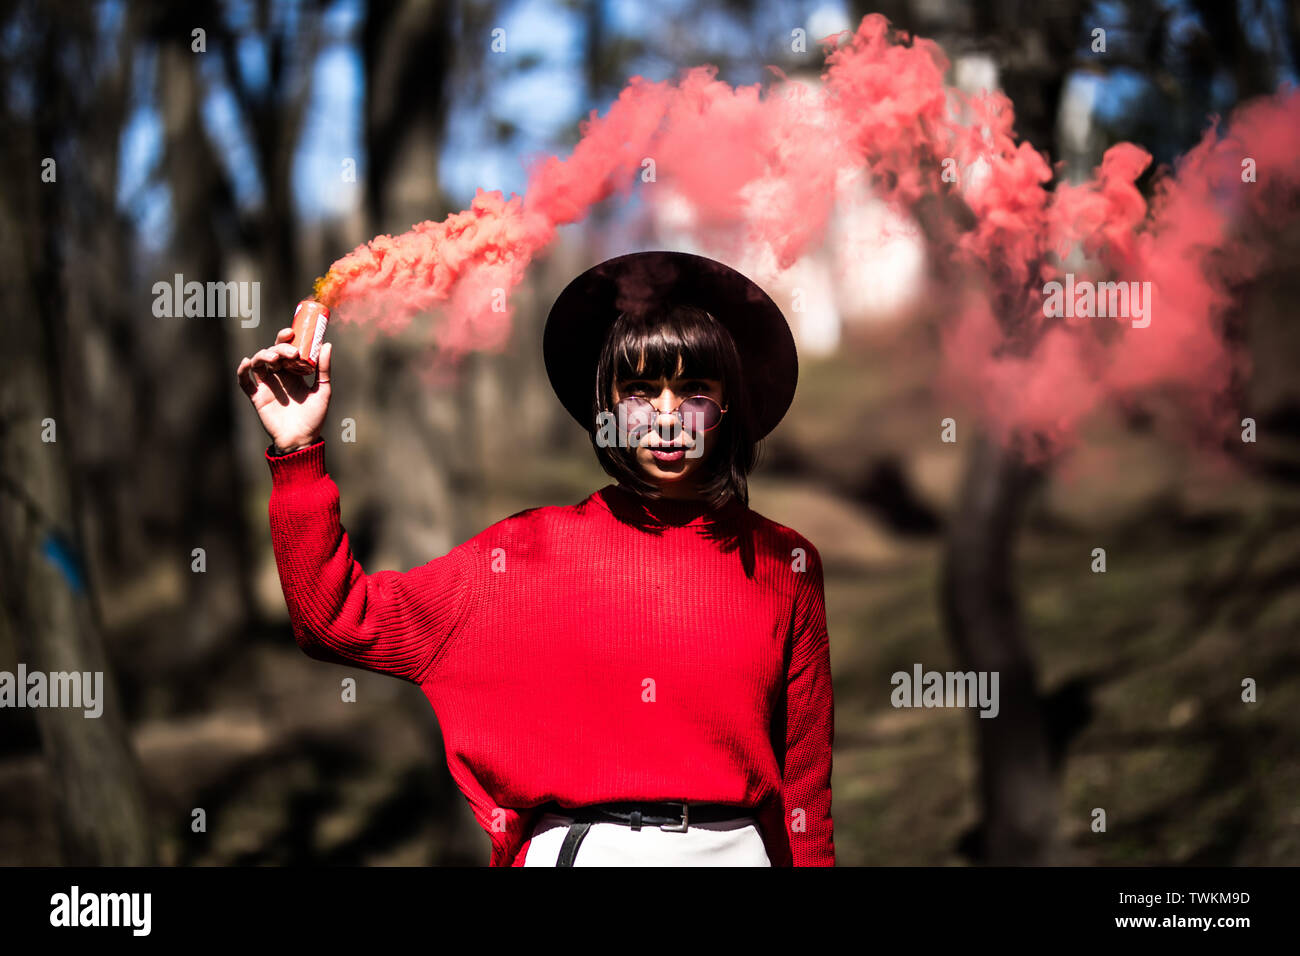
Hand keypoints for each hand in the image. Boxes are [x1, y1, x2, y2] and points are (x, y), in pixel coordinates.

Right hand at [236, 328, 331, 452]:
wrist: (302, 440)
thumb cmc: (314, 417)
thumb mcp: (323, 391)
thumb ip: (324, 369)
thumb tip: (327, 344)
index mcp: (294, 372)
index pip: (287, 350)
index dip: (286, 339)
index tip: (292, 332)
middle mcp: (279, 376)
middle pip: (272, 353)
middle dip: (279, 348)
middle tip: (291, 352)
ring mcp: (267, 386)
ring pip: (258, 363)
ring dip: (263, 356)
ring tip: (273, 359)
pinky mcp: (257, 397)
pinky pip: (245, 382)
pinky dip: (242, 371)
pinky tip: (246, 363)